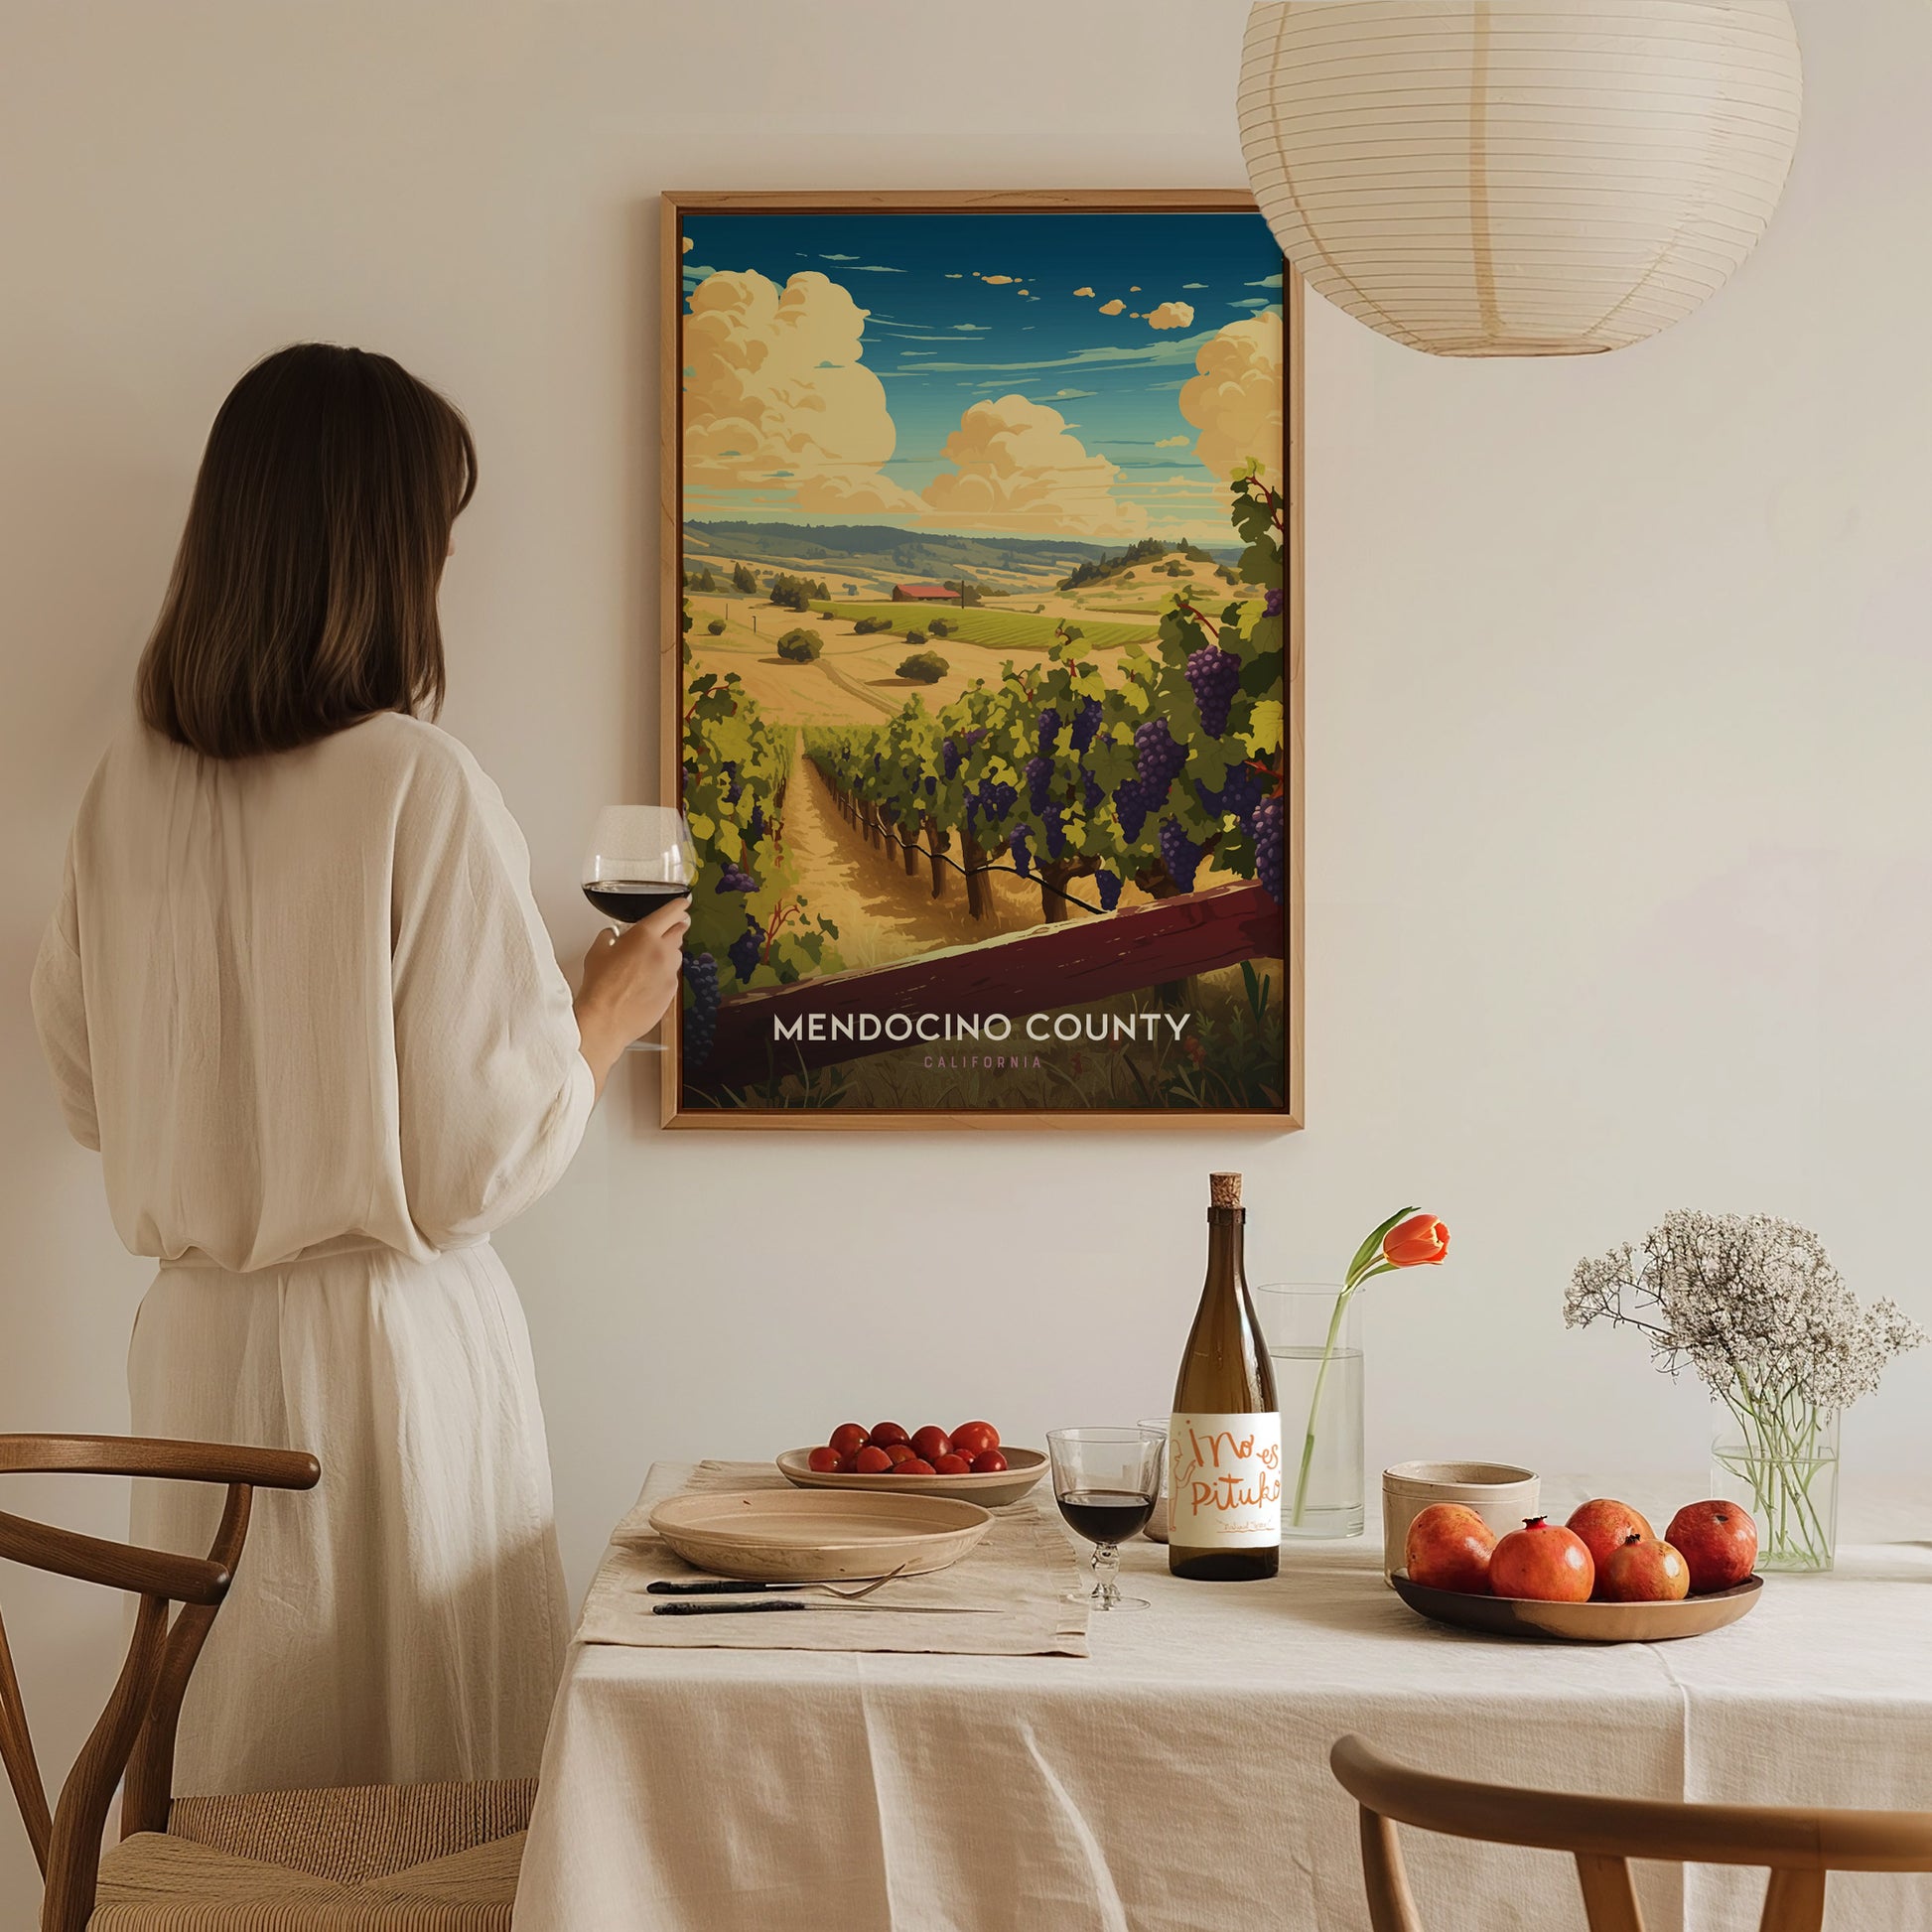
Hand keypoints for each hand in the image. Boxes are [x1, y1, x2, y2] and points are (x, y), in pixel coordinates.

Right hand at [574, 896, 691, 1094]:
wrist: (606, 1019)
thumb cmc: (600, 986)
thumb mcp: (597, 952)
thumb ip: (609, 937)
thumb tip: (612, 935)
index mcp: (645, 935)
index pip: (670, 913)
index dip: (679, 906)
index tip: (683, 903)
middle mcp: (663, 951)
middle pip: (679, 932)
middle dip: (675, 928)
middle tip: (667, 929)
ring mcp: (670, 973)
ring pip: (676, 955)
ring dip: (667, 953)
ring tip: (648, 962)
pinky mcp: (672, 992)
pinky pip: (672, 976)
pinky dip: (663, 975)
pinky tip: (647, 982)